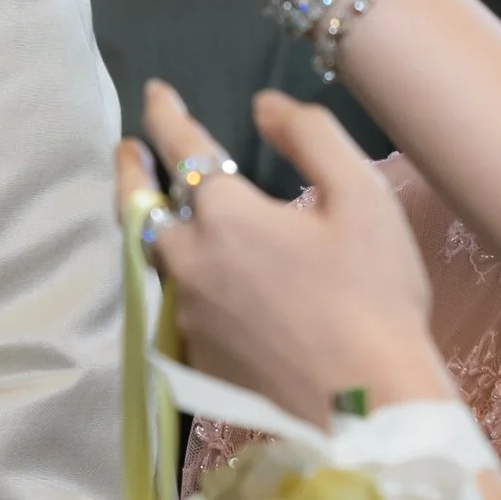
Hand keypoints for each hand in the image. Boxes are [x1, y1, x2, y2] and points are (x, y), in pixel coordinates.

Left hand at [127, 80, 447, 422]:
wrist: (366, 406)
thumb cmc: (374, 295)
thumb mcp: (361, 196)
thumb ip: (311, 136)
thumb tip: (264, 105)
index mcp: (226, 215)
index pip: (183, 149)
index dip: (165, 115)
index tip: (153, 93)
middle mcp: (191, 261)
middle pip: (145, 208)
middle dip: (133, 173)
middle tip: (126, 150)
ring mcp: (190, 315)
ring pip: (156, 258)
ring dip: (150, 225)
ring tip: (154, 208)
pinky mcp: (199, 357)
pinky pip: (177, 302)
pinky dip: (178, 276)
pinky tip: (196, 278)